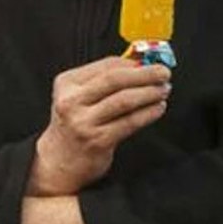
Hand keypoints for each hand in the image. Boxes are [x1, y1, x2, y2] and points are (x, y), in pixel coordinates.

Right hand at [30, 57, 170, 196]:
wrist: (59, 161)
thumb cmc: (74, 124)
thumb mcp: (77, 96)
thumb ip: (102, 80)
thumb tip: (139, 65)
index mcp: (67, 83)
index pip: (105, 66)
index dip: (133, 63)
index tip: (150, 62)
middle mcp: (72, 101)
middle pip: (115, 80)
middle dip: (145, 74)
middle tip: (163, 73)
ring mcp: (84, 122)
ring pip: (124, 100)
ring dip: (149, 93)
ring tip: (163, 90)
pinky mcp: (98, 140)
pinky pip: (130, 122)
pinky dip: (148, 113)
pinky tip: (158, 108)